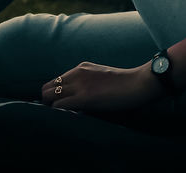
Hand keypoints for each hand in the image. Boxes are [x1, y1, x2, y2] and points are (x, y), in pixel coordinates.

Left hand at [38, 61, 163, 113]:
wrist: (138, 83)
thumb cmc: (126, 84)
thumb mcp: (102, 77)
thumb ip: (89, 83)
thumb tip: (79, 99)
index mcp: (82, 67)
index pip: (55, 80)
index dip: (53, 94)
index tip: (56, 105)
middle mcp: (77, 73)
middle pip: (47, 87)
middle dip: (47, 101)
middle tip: (56, 114)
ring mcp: (79, 84)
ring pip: (49, 96)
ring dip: (51, 108)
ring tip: (60, 118)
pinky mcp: (84, 97)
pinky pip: (60, 106)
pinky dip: (58, 113)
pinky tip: (66, 119)